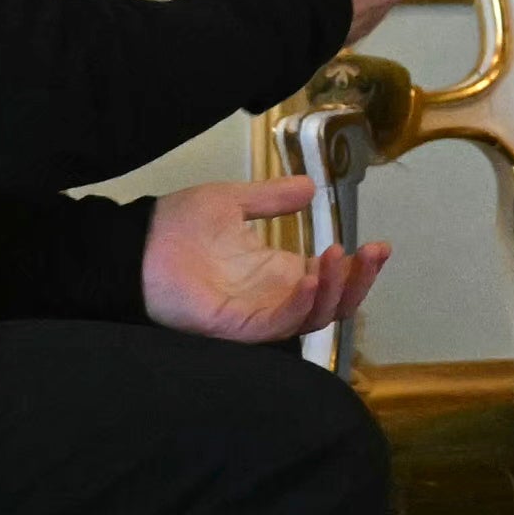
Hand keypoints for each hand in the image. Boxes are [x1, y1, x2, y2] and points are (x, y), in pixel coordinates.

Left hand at [140, 175, 391, 343]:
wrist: (133, 244)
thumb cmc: (174, 227)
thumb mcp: (233, 201)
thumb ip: (272, 199)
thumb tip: (311, 187)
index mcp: (277, 273)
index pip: (331, 279)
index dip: (359, 267)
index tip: (380, 243)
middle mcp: (274, 298)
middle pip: (333, 303)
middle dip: (360, 281)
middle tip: (374, 251)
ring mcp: (257, 315)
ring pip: (313, 317)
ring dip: (336, 290)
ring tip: (344, 256)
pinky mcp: (237, 327)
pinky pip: (278, 324)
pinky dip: (301, 306)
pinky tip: (313, 278)